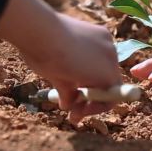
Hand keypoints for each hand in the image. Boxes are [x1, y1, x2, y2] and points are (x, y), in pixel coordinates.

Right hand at [0, 0, 121, 122]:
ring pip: (107, 89)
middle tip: (74, 114)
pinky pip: (109, 96)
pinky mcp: (109, 73)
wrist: (41, 33)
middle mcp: (107, 47)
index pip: (96, 68)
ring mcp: (110, 58)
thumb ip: (66, 85)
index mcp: (95, 39)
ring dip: (91, 106)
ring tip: (74, 117)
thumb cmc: (41, 44)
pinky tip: (79, 112)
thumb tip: (66, 104)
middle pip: (104, 80)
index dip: (86, 86)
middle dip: (88, 100)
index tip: (72, 98)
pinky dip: (96, 108)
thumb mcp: (55, 67)